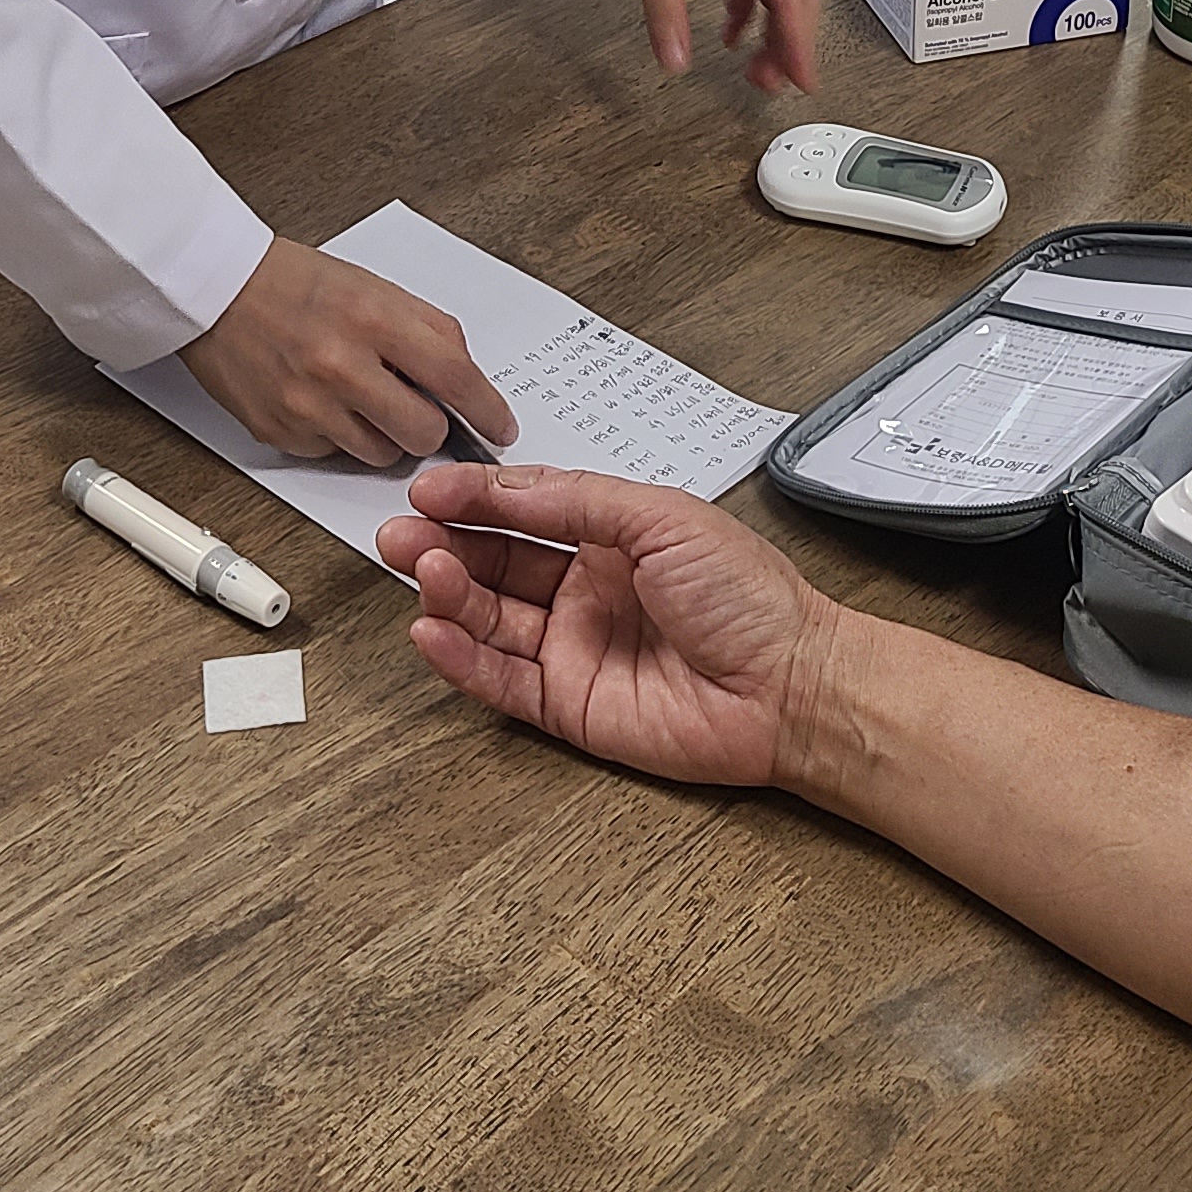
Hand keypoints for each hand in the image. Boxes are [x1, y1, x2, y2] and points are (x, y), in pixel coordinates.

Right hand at [183, 234, 514, 464]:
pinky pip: (336, 454)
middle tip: (415, 404)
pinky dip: (340, 435)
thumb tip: (466, 379)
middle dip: (429, 424)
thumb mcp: (374, 287)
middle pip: (423, 431)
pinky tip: (323, 400)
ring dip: (384, 432)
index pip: (454, 376)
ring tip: (359, 395)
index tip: (501, 426)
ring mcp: (308, 405)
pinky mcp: (281, 433)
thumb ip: (425, 330)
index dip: (487, 409)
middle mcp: (340, 365)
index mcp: (372, 318)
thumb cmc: (295, 283)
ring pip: (382, 454)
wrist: (216, 289)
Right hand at [379, 461, 832, 785]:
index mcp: (612, 537)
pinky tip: (430, 630)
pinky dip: (459, 657)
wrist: (790, 685)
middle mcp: (585, 590)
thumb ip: (578, 501)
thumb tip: (506, 486)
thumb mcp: (662, 518)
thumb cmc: (748, 597)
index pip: (525, 510)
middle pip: (494, 563)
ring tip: (420, 567)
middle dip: (443, 543)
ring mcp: (574, 648)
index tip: (429, 487)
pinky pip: (499, 680)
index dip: (475, 498)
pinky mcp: (568, 706)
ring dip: (446, 593)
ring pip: (488, 618)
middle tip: (400, 530)